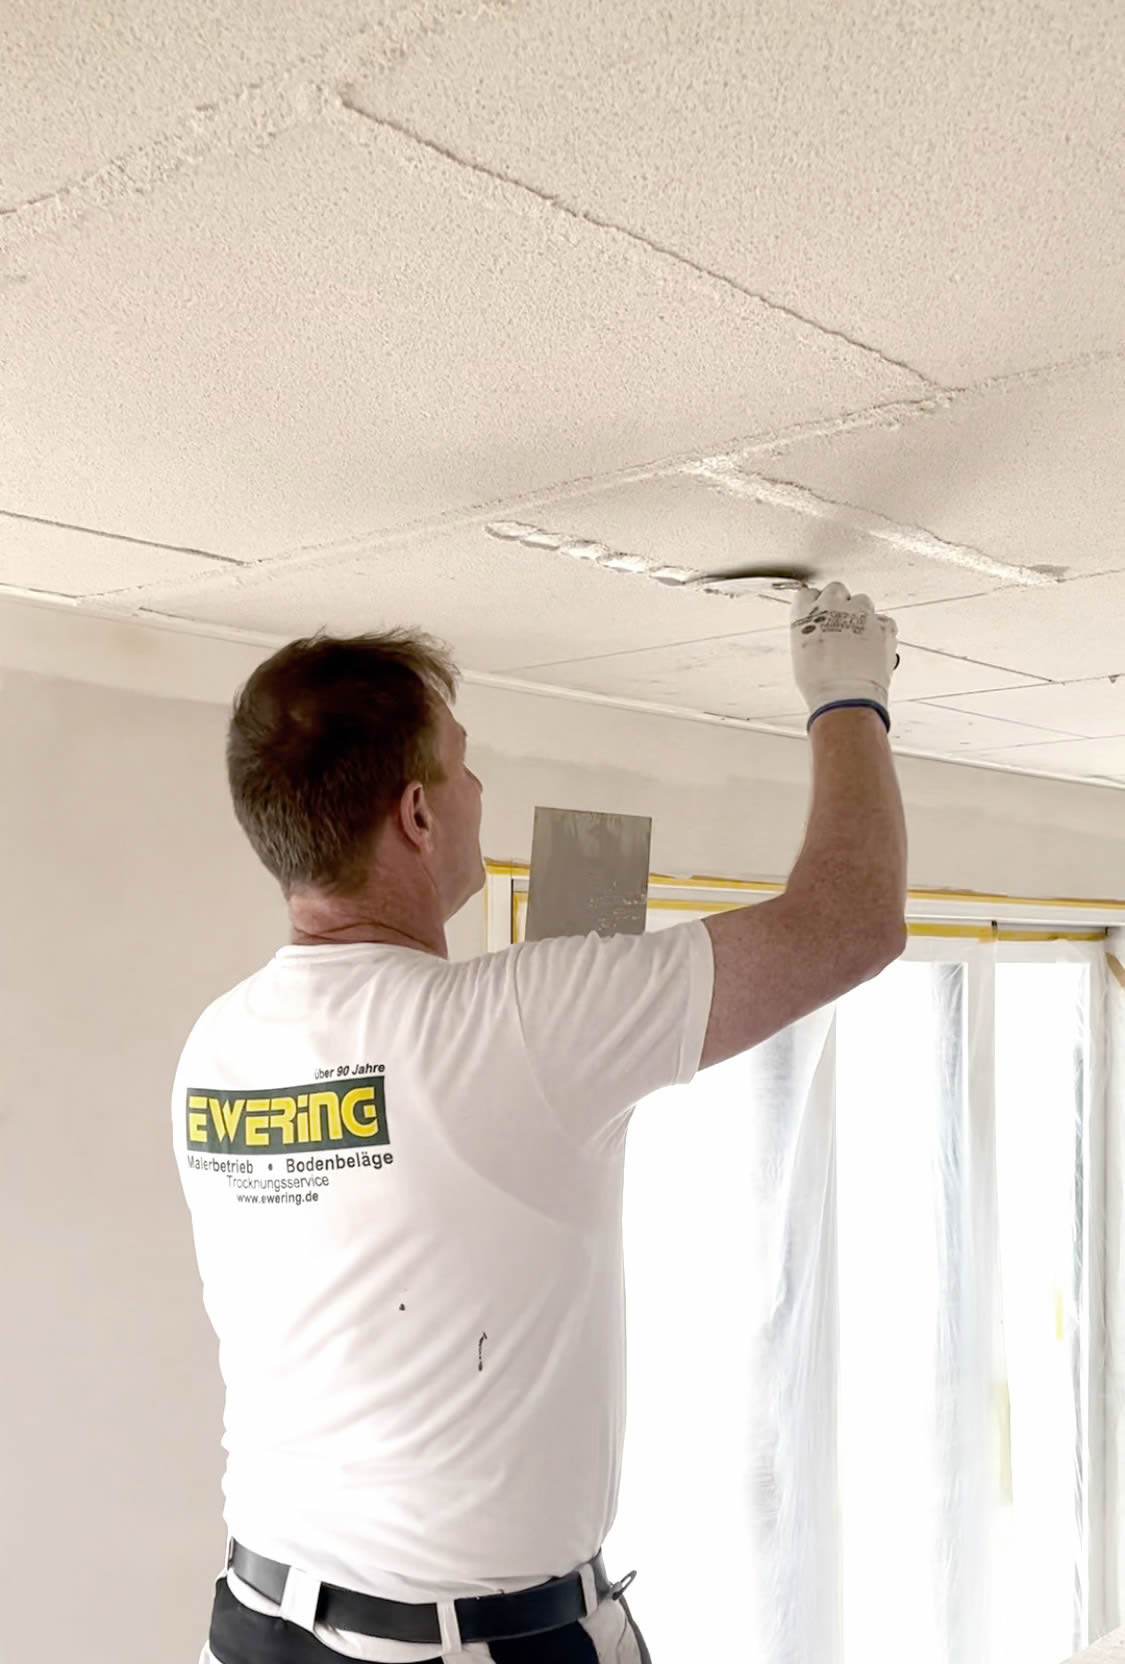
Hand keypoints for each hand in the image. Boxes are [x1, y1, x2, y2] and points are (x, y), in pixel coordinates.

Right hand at [790, 582, 898, 727]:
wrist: (846, 696)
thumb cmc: (821, 685)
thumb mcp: (802, 656)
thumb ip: (810, 636)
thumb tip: (820, 635)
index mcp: (805, 614)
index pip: (807, 595)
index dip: (815, 604)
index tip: (818, 612)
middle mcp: (832, 606)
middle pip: (836, 589)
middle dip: (839, 603)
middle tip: (840, 622)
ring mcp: (860, 612)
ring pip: (862, 601)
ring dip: (860, 614)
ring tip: (859, 637)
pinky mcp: (883, 624)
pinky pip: (883, 620)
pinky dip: (880, 630)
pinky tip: (873, 646)